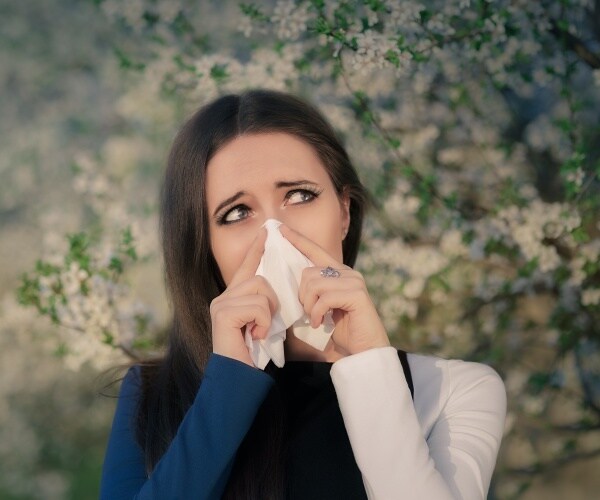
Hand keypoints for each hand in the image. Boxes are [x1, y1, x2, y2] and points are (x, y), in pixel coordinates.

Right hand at [209, 228, 278, 366]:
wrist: (238, 377)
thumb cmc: (253, 354)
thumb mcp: (262, 323)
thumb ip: (264, 304)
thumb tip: (276, 286)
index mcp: (232, 297)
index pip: (246, 267)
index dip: (256, 250)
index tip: (266, 232)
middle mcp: (223, 297)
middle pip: (259, 279)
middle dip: (271, 302)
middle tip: (265, 325)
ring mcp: (221, 304)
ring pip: (260, 291)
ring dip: (268, 315)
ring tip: (259, 332)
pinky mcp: (223, 314)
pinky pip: (257, 307)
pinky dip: (264, 323)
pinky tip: (255, 337)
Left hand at [279, 224, 389, 354]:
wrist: (364, 352)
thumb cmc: (341, 333)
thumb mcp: (321, 309)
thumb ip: (311, 293)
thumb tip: (291, 284)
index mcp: (338, 273)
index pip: (315, 251)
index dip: (298, 240)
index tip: (281, 229)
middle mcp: (347, 273)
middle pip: (308, 272)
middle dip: (302, 296)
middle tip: (310, 313)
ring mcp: (354, 281)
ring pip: (314, 284)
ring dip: (309, 306)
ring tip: (317, 319)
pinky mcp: (357, 294)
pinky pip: (324, 297)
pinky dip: (318, 313)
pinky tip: (322, 324)